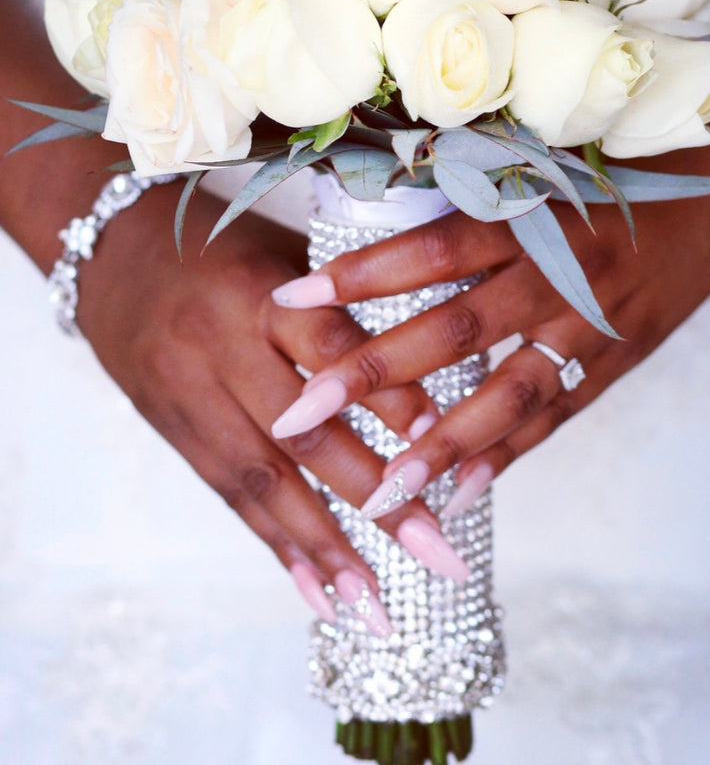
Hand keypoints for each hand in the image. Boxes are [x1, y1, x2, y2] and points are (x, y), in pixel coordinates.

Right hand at [74, 182, 468, 629]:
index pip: (332, 347)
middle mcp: (221, 348)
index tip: (447, 440)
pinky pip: (229, 495)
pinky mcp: (171, 429)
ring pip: (264, 481)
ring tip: (376, 606)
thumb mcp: (286, 255)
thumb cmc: (223, 251)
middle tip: (438, 553)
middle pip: (304, 434)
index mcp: (261, 292)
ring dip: (325, 549)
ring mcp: (189, 395)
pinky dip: (277, 545)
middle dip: (376, 500)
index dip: (390, 397)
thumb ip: (346, 306)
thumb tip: (433, 366)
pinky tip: (316, 592)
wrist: (113, 254)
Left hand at [268, 193, 709, 516]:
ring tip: (381, 491)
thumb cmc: (611, 180)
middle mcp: (555, 271)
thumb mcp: (542, 175)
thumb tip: (382, 231)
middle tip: (301, 412)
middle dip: (371, 374)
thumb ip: (474, 205)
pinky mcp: (615, 360)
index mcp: (528, 214)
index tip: (290, 301)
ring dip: (440, 445)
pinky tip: (460, 493)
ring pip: (505, 392)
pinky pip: (555, 417)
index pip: (430, 248)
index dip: (360, 274)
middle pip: (451, 329)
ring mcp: (588, 322)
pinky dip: (507, 456)